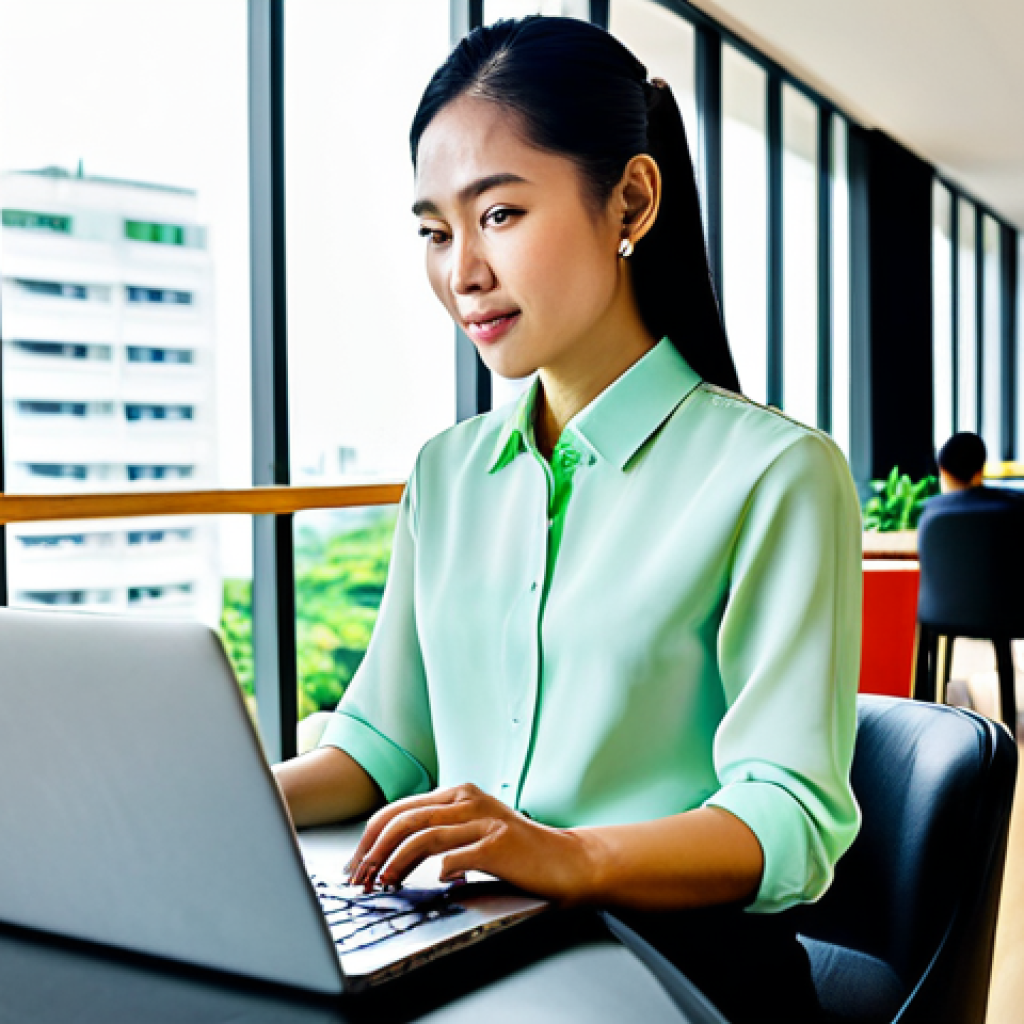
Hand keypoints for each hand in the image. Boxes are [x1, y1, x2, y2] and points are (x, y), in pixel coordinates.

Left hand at [345, 783, 595, 904]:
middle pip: (404, 820)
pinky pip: (456, 856)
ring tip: (382, 884)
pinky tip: (432, 883)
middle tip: (360, 878)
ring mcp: (484, 820)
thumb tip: (387, 855)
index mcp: (457, 794)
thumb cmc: (518, 852)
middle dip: (374, 851)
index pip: (398, 809)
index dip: (370, 838)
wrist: (566, 861)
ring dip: (395, 863)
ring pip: (423, 836)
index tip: (356, 865)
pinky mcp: (499, 844)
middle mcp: (468, 800)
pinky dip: (437, 871)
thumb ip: (439, 831)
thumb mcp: (473, 829)